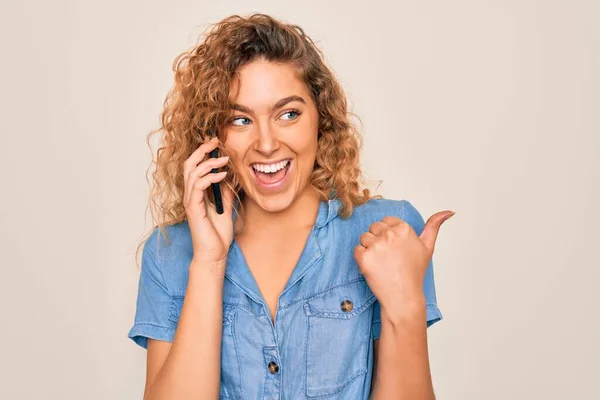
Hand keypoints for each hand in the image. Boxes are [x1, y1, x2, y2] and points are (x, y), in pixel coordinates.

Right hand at [183, 137, 234, 265]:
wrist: (215, 253)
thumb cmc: (218, 234)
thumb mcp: (226, 207)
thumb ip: (225, 192)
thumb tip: (230, 177)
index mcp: (196, 193)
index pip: (195, 166)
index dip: (203, 153)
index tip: (216, 143)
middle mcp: (191, 195)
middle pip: (189, 165)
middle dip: (202, 151)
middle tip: (216, 141)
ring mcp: (191, 201)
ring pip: (192, 173)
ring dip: (209, 163)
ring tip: (224, 160)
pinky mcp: (194, 209)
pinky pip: (198, 187)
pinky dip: (210, 178)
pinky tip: (223, 175)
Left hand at [353, 210, 453, 318]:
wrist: (403, 296)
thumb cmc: (414, 272)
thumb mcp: (427, 247)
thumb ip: (435, 225)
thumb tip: (449, 211)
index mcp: (404, 228)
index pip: (387, 221)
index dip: (389, 234)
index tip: (394, 248)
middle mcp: (389, 234)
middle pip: (374, 227)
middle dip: (378, 239)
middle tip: (388, 257)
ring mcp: (376, 245)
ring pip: (364, 237)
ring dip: (369, 248)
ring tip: (381, 262)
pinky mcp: (364, 257)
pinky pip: (356, 250)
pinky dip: (361, 258)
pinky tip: (374, 267)